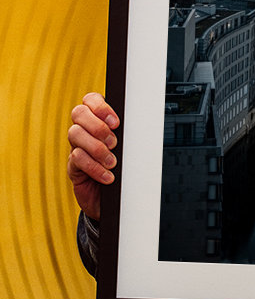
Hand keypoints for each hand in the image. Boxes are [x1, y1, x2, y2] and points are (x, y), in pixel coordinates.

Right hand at [67, 93, 119, 219]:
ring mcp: (76, 147)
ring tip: (112, 162)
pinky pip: (76, 158)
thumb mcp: (128, 148)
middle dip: (98, 126)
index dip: (100, 107)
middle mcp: (85, 130)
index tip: (116, 123)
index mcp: (98, 120)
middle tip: (114, 143)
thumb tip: (137, 126)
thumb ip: (128, 134)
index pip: (91, 100)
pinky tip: (107, 176)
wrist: (115, 198)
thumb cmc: (124, 168)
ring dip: (97, 148)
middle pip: (79, 113)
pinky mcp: (73, 166)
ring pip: (75, 134)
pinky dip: (94, 167)